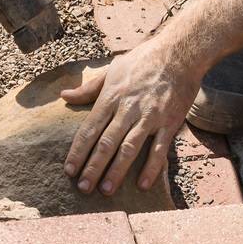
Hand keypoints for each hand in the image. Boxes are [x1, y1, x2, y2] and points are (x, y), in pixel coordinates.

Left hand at [61, 48, 198, 195]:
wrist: (179, 53)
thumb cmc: (142, 60)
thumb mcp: (112, 69)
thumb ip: (88, 88)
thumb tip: (64, 96)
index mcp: (111, 97)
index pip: (89, 129)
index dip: (78, 151)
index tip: (69, 170)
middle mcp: (128, 109)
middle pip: (106, 143)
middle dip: (93, 167)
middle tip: (83, 188)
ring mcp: (150, 117)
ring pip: (129, 148)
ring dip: (116, 171)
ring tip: (105, 190)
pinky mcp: (169, 123)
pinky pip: (159, 149)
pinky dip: (151, 168)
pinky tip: (142, 184)